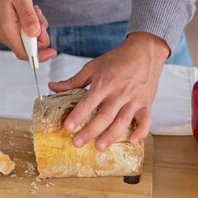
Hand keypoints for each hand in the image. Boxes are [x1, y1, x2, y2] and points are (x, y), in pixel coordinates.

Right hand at [0, 0, 56, 61]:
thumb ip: (28, 16)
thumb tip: (35, 34)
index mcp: (7, 29)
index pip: (25, 54)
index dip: (40, 55)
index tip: (53, 50)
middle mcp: (2, 35)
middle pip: (27, 48)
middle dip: (39, 35)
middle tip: (38, 15)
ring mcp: (2, 33)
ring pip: (25, 40)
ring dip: (34, 28)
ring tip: (33, 10)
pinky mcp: (3, 29)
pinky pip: (20, 34)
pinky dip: (28, 26)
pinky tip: (28, 12)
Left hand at [48, 32, 169, 149]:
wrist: (145, 50)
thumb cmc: (117, 59)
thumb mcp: (93, 67)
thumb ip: (73, 81)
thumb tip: (52, 87)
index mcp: (105, 83)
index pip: (89, 101)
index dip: (78, 115)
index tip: (68, 127)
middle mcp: (119, 92)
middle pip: (105, 115)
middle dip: (90, 130)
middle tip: (77, 143)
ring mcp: (134, 99)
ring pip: (123, 120)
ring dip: (111, 135)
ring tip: (99, 147)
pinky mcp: (146, 104)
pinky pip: (146, 120)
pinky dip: (142, 131)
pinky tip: (133, 141)